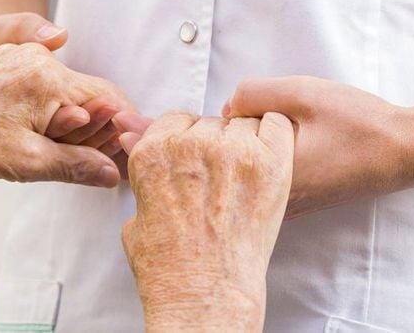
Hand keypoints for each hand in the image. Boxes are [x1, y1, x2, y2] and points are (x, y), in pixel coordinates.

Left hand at [0, 12, 131, 171]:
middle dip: (97, 125)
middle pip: (88, 92)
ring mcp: (20, 55)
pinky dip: (52, 105)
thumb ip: (76, 165)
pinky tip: (41, 130)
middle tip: (98, 158)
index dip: (123, 126)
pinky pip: (44, 81)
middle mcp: (36, 57)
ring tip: (58, 148)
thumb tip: (114, 172)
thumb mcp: (27, 163)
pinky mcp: (6, 60)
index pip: (107, 98)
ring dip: (73, 116)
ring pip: (66, 87)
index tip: (133, 148)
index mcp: (47, 78)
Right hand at [120, 112, 293, 332]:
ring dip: (245, 144)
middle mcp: (190, 144)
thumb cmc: (169, 267)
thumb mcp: (136, 217)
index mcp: (154, 152)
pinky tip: (269, 163)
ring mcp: (232, 150)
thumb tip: (144, 157)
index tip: (196, 159)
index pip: (176, 120)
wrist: (206, 294)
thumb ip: (145, 181)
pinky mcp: (269, 162)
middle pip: (209, 123)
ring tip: (245, 180)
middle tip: (221, 180)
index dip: (187, 140)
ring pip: (243, 124)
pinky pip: (276, 124)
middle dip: (214, 145)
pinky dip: (275, 137)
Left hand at [225, 76, 413, 218]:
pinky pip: (265, 188)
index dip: (235, 120)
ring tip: (291, 136)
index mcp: (270, 173)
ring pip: (248, 178)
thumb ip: (254, 94)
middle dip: (240, 141)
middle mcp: (275, 199)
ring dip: (255, 155)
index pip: (223, 147)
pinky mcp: (298, 207)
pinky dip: (268, 169)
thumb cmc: (358, 122)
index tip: (261, 111)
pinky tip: (296, 150)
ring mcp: (287, 207)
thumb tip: (226, 109)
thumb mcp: (302, 92)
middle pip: (231, 167)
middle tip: (275, 121)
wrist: (404, 151)